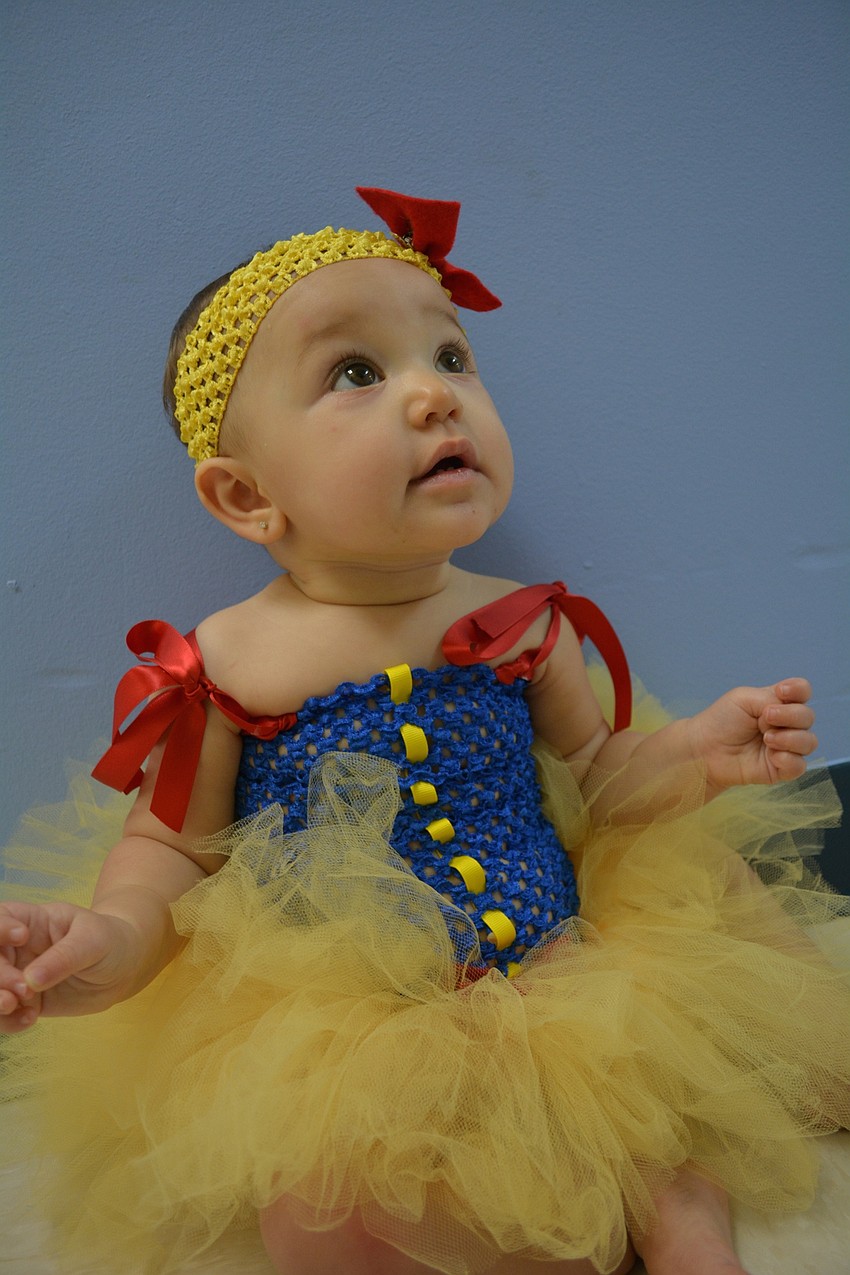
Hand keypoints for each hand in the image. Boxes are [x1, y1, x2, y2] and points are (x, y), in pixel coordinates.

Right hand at [0, 901, 141, 1032]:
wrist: (123, 968)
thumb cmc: (109, 941)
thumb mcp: (93, 940)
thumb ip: (64, 957)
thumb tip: (30, 980)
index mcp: (30, 921)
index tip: (22, 938)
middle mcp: (17, 949)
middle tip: (23, 990)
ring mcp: (19, 976)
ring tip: (15, 1007)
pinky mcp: (25, 1002)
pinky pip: (4, 1015)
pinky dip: (8, 1021)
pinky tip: (30, 1020)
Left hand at [690, 678, 817, 791]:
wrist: (705, 748)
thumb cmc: (722, 720)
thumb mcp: (744, 698)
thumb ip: (770, 699)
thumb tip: (786, 712)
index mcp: (778, 702)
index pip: (803, 692)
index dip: (799, 690)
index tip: (781, 692)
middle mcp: (786, 724)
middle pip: (808, 716)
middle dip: (789, 715)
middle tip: (765, 717)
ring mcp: (785, 747)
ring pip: (809, 741)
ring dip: (790, 738)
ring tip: (766, 738)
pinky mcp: (781, 769)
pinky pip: (800, 766)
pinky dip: (789, 759)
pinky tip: (772, 756)